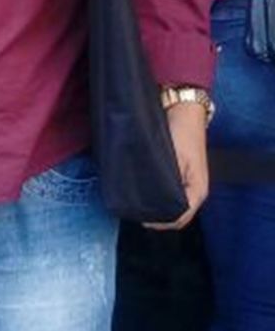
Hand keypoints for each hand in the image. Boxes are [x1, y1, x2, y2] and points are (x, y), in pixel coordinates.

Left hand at [144, 101, 208, 230]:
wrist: (182, 110)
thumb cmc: (181, 132)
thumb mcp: (174, 157)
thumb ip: (168, 180)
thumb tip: (155, 200)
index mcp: (197, 190)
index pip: (181, 217)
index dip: (162, 223)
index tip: (142, 219)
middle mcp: (193, 189)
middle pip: (176, 214)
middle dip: (158, 218)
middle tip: (135, 212)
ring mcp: (187, 182)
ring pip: (172, 204)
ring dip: (157, 207)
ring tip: (137, 205)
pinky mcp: (179, 174)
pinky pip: (169, 192)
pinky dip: (158, 196)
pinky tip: (143, 193)